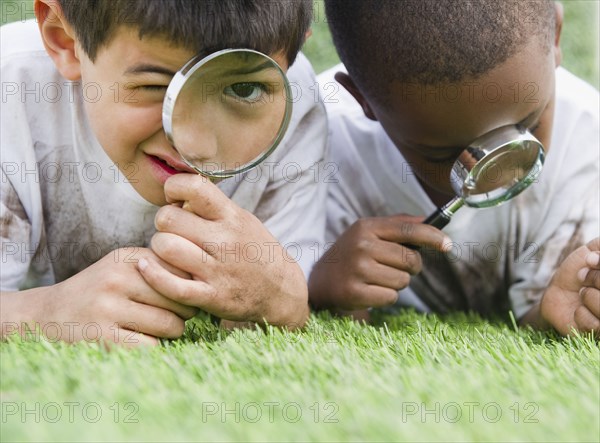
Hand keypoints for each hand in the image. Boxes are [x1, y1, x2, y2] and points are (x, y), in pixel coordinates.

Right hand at [1, 248, 197, 345]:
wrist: (46, 315)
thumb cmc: (99, 291)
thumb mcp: (123, 266)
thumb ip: (159, 266)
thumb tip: (205, 279)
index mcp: (126, 257)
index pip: (180, 270)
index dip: (189, 286)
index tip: (186, 294)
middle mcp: (117, 278)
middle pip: (180, 298)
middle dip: (186, 311)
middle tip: (178, 315)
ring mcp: (108, 308)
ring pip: (170, 325)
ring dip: (174, 332)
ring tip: (164, 328)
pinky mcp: (104, 338)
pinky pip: (152, 346)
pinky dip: (156, 347)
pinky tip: (145, 341)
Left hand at [137, 174, 308, 328]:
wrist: (280, 291)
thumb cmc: (254, 251)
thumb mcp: (242, 220)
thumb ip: (212, 208)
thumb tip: (177, 196)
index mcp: (232, 217)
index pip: (194, 187)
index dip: (174, 188)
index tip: (175, 199)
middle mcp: (225, 240)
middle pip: (169, 219)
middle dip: (163, 223)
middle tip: (172, 232)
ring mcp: (218, 270)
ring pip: (165, 248)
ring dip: (158, 249)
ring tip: (168, 252)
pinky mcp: (211, 296)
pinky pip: (171, 285)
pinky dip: (153, 275)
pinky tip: (148, 268)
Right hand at [308, 215, 450, 310]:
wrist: (320, 281)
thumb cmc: (351, 255)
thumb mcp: (367, 233)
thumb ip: (397, 225)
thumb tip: (429, 220)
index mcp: (366, 227)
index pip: (407, 229)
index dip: (432, 236)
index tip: (448, 244)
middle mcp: (362, 245)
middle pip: (410, 259)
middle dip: (410, 267)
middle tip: (392, 267)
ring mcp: (358, 269)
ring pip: (403, 281)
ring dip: (396, 283)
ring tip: (376, 279)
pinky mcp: (355, 292)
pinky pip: (391, 297)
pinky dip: (385, 297)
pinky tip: (370, 291)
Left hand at [540, 238, 599, 336]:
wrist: (556, 294)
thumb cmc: (578, 272)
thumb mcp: (591, 252)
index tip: (590, 260)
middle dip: (596, 279)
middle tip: (583, 277)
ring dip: (588, 296)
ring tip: (582, 294)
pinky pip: (595, 325)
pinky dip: (581, 314)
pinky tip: (579, 311)